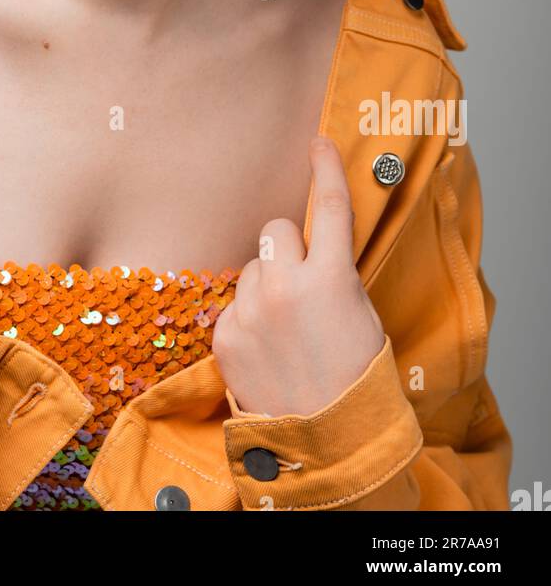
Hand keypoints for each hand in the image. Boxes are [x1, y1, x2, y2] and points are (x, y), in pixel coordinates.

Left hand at [212, 136, 385, 417]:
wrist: (326, 443)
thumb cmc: (355, 380)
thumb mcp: (361, 315)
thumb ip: (335, 274)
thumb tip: (315, 246)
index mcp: (332, 279)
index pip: (328, 207)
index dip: (325, 168)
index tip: (318, 142)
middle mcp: (287, 287)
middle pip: (276, 231)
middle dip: (287, 250)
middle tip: (301, 286)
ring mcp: (250, 311)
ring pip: (252, 268)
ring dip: (265, 286)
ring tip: (285, 332)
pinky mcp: (224, 334)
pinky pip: (233, 304)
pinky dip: (247, 319)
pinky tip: (265, 350)